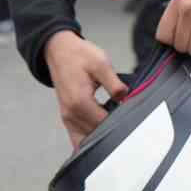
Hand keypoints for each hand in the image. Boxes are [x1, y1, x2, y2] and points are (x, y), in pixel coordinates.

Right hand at [44, 30, 127, 147]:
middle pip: (95, 134)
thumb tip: (125, 99)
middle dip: (112, 130)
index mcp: (80, 102)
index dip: (120, 122)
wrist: (59, 51)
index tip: (130, 116)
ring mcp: (67, 117)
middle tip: (125, 119)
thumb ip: (115, 84)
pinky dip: (89, 137)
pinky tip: (101, 129)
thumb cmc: (79, 56)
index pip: (104, 125)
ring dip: (101, 134)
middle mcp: (71, 114)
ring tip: (114, 122)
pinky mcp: (67, 117)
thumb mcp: (102, 64)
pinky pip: (77, 136)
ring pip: (86, 139)